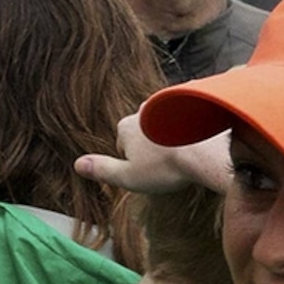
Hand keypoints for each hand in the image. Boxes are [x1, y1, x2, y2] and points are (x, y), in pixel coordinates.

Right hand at [77, 105, 230, 196]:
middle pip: (143, 133)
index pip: (123, 146)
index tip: (151, 173)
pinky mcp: (191, 106)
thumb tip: (77, 164)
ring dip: (169, 137)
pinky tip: (197, 145)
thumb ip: (102, 170)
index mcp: (124, 127)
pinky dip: (188, 131)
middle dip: (152, 147)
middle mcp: (142, 111)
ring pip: (163, 125)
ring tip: (184, 156)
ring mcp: (167, 106)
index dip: (136, 163)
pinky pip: (185, 120)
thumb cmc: (167, 167)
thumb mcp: (128, 177)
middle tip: (168, 166)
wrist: (207, 153)